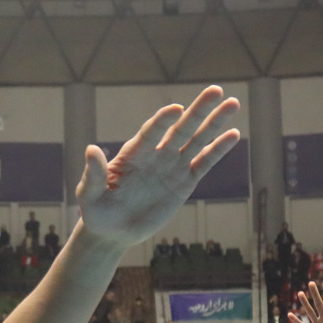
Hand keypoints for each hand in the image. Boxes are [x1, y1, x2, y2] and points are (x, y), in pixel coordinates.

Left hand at [75, 87, 241, 248]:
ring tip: (233, 103)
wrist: (113, 232)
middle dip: (199, 111)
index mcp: (133, 154)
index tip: (175, 110)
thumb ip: (93, 174)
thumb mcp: (90, 196)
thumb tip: (91, 149)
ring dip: (215, 123)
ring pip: (197, 141)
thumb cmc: (96, 212)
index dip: (162, 121)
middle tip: (216, 90)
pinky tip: (233, 135)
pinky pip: (204, 163)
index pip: (151, 133)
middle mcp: (156, 154)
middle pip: (181, 129)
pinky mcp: (184, 183)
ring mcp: (172, 167)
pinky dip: (218, 150)